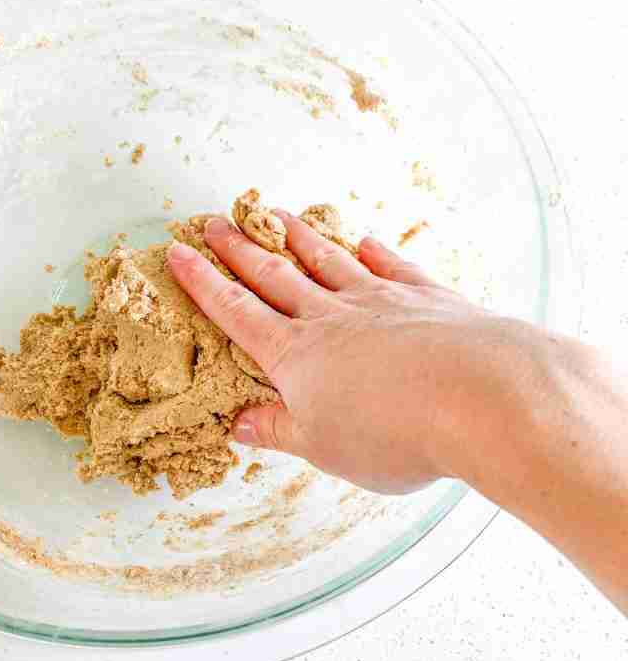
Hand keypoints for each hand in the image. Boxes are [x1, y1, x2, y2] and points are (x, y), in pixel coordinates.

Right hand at [168, 211, 502, 493]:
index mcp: (297, 355)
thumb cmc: (394, 433)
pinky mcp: (426, 297)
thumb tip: (236, 424)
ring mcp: (380, 300)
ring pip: (328, 260)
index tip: (178, 253)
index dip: (204, 284)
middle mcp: (332, 317)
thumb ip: (280, 428)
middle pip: (275, 276)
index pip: (238, 313)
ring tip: (276, 214)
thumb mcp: (324, 446)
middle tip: (214, 222)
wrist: (481, 396)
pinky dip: (375, 253)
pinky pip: (392, 267)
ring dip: (299, 237)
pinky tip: (364, 240)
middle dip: (240, 250)